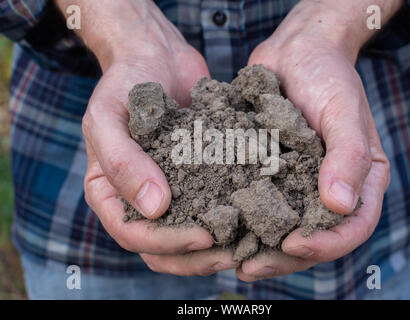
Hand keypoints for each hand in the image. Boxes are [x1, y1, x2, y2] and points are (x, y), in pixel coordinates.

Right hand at [56, 0, 237, 275]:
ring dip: (217, 247)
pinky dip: (231, 216)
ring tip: (250, 242)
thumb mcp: (108, 117)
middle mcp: (139, 200)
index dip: (166, 244)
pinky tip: (257, 214)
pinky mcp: (197, 178)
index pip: (132, 235)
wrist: (156, 55)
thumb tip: (154, 209)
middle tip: (234, 252)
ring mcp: (170, 191)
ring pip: (190, 236)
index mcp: (110, 194)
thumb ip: (122, 162)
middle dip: (196, 256)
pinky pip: (212, 204)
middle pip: (163, 248)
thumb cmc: (124, 83)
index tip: (203, 236)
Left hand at [236, 0, 400, 280]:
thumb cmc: (327, 75)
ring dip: (259, 247)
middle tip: (249, 266)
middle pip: (314, 237)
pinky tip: (217, 227)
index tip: (294, 244)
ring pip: (284, 227)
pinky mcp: (271, 174)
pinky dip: (243, 219)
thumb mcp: (343, 111)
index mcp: (360, 181)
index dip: (327, 243)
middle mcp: (329, 189)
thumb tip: (340, 204)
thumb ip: (349, 155)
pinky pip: (260, 204)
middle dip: (284, 257)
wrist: (296, 51)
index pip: (353, 227)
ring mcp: (299, 184)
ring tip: (229, 258)